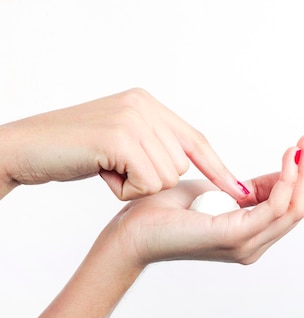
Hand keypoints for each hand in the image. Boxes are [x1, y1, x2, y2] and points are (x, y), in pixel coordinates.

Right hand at [0, 88, 248, 199]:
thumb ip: (153, 143)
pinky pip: (148, 182)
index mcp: (148, 104)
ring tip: (107, 169)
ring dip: (137, 185)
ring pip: (168, 175)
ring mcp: (132, 119)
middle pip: (181, 164)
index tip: (238, 189)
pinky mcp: (119, 138)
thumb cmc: (74, 151)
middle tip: (117, 170)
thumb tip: (185, 166)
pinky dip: (125, 190)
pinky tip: (101, 173)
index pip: (196, 139)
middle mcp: (144, 106)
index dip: (218, 167)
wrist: (26, 149)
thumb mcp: (121, 140)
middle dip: (152, 179)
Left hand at [102, 135, 303, 265]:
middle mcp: (258, 240)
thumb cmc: (171, 209)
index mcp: (257, 228)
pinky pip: (272, 210)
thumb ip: (256, 186)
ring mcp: (248, 243)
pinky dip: (287, 182)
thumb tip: (290, 164)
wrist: (134, 230)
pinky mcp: (234, 237)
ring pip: (294, 208)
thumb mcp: (224, 188)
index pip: (300, 200)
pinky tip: (292, 158)